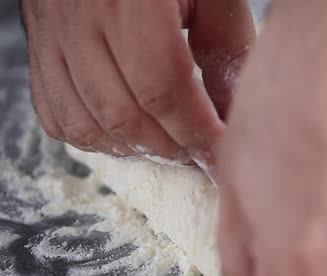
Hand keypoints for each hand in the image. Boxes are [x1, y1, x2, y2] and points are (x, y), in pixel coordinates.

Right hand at [21, 0, 254, 164]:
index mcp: (129, 0)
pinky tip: (126, 136)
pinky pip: (57, 116)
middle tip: (201, 155)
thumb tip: (231, 111)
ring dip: (136, 150)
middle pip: (125, 115)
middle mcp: (81, 20)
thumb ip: (226, 47)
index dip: (197, 133)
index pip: (163, 88)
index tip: (223, 155)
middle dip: (172, 148)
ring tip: (171, 148)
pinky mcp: (40, 50)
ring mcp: (53, 37)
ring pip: (87, 124)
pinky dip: (95, 140)